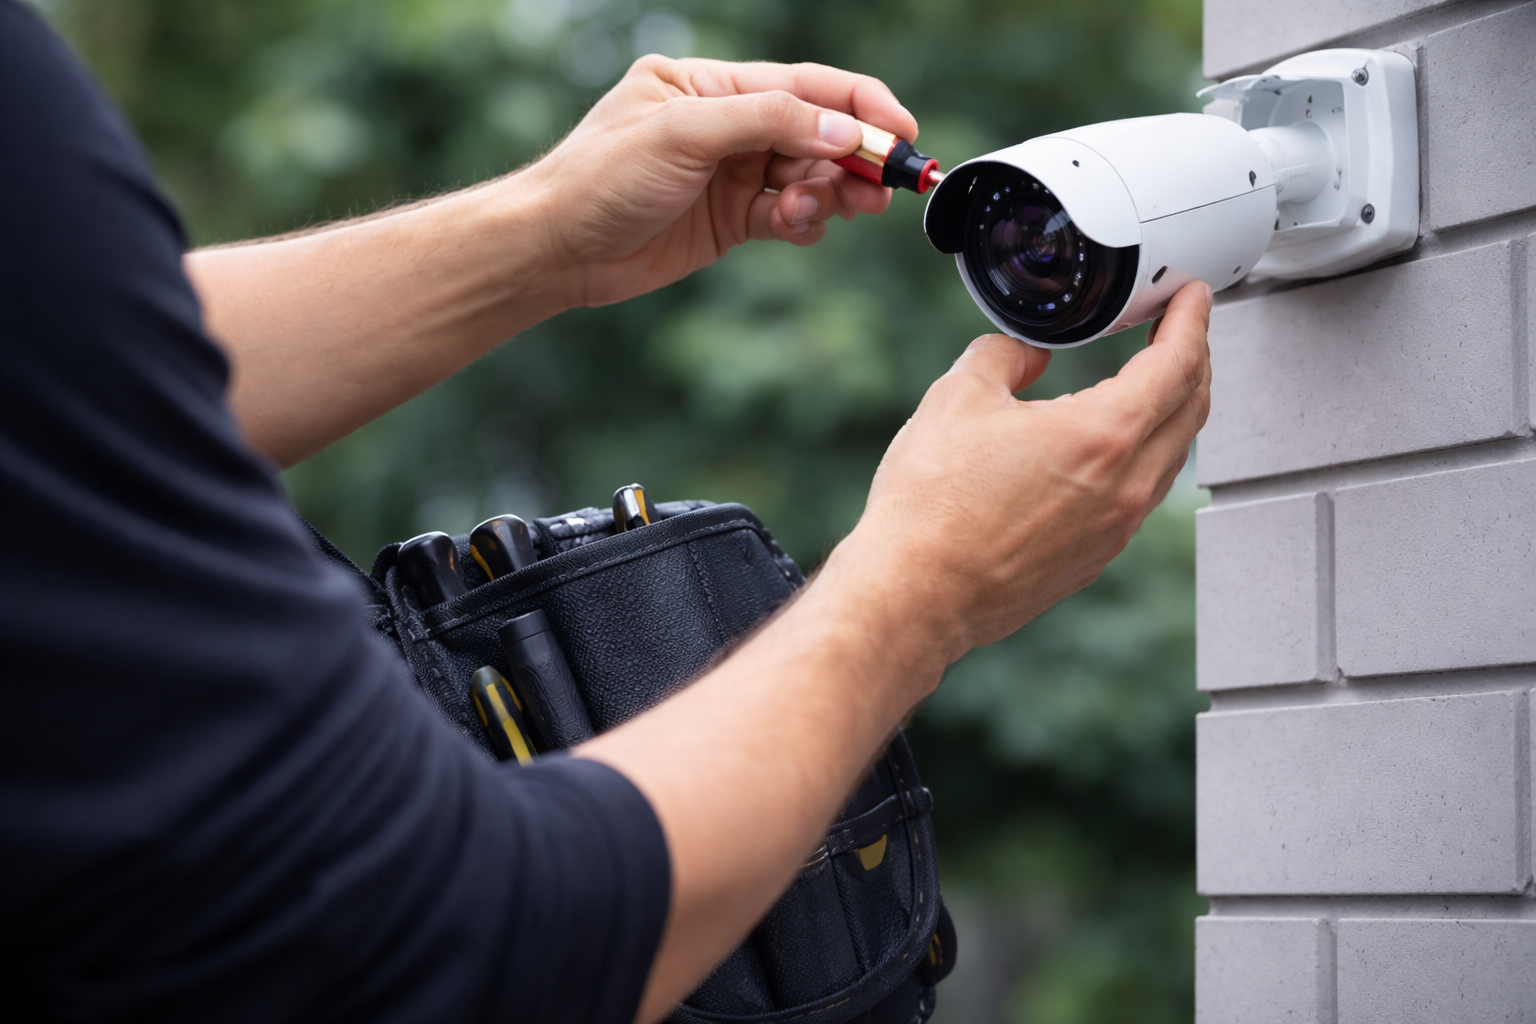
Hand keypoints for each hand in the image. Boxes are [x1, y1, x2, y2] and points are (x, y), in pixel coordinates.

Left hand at [518, 57, 916, 307]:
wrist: (557, 248)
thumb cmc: (601, 177)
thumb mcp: (684, 133)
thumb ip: (768, 122)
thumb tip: (842, 132)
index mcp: (709, 83)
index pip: (803, 84)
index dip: (858, 106)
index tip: (901, 133)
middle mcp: (724, 125)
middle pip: (814, 133)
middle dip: (854, 158)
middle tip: (886, 186)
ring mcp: (728, 174)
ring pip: (806, 178)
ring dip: (831, 194)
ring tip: (844, 209)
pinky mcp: (729, 220)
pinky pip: (786, 216)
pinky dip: (803, 222)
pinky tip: (799, 228)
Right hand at [838, 281, 1214, 664]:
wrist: (915, 593)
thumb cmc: (931, 507)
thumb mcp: (958, 396)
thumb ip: (1005, 356)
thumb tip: (1026, 353)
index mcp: (1103, 434)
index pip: (1177, 363)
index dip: (1192, 320)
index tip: (1192, 298)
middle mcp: (1125, 486)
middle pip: (1191, 410)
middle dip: (1193, 362)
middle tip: (1178, 333)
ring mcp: (1114, 529)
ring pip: (1170, 458)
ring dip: (1171, 414)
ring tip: (1148, 388)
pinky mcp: (1093, 559)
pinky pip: (1140, 498)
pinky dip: (1143, 460)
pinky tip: (1109, 452)